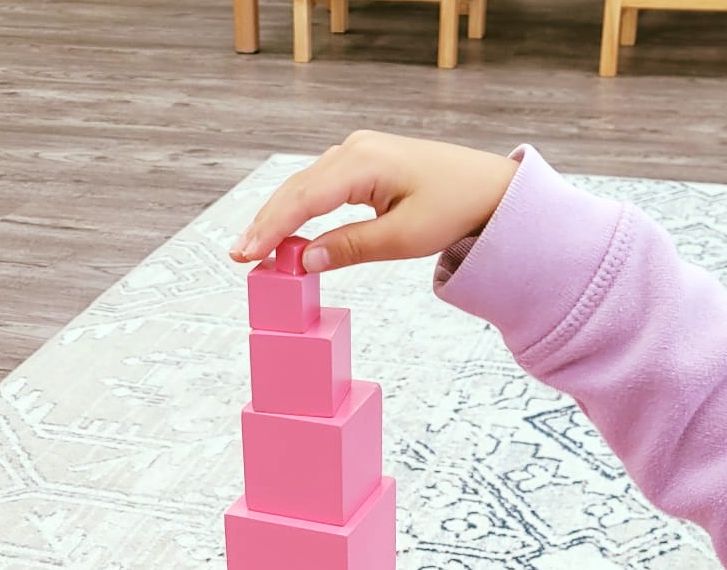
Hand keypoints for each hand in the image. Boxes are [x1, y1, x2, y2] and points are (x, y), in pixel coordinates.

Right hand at [230, 131, 517, 272]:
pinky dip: (298, 209)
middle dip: (265, 224)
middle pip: (296, 189)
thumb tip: (305, 262)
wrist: (488, 190)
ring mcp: (357, 154)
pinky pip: (319, 186)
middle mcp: (355, 150)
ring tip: (253, 249)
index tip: (246, 255)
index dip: (272, 229)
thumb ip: (350, 248)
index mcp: (364, 163)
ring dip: (278, 217)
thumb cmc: (454, 208)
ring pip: (304, 187)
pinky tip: (285, 231)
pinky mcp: (361, 164)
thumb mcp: (403, 239)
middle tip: (238, 257)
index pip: (304, 198)